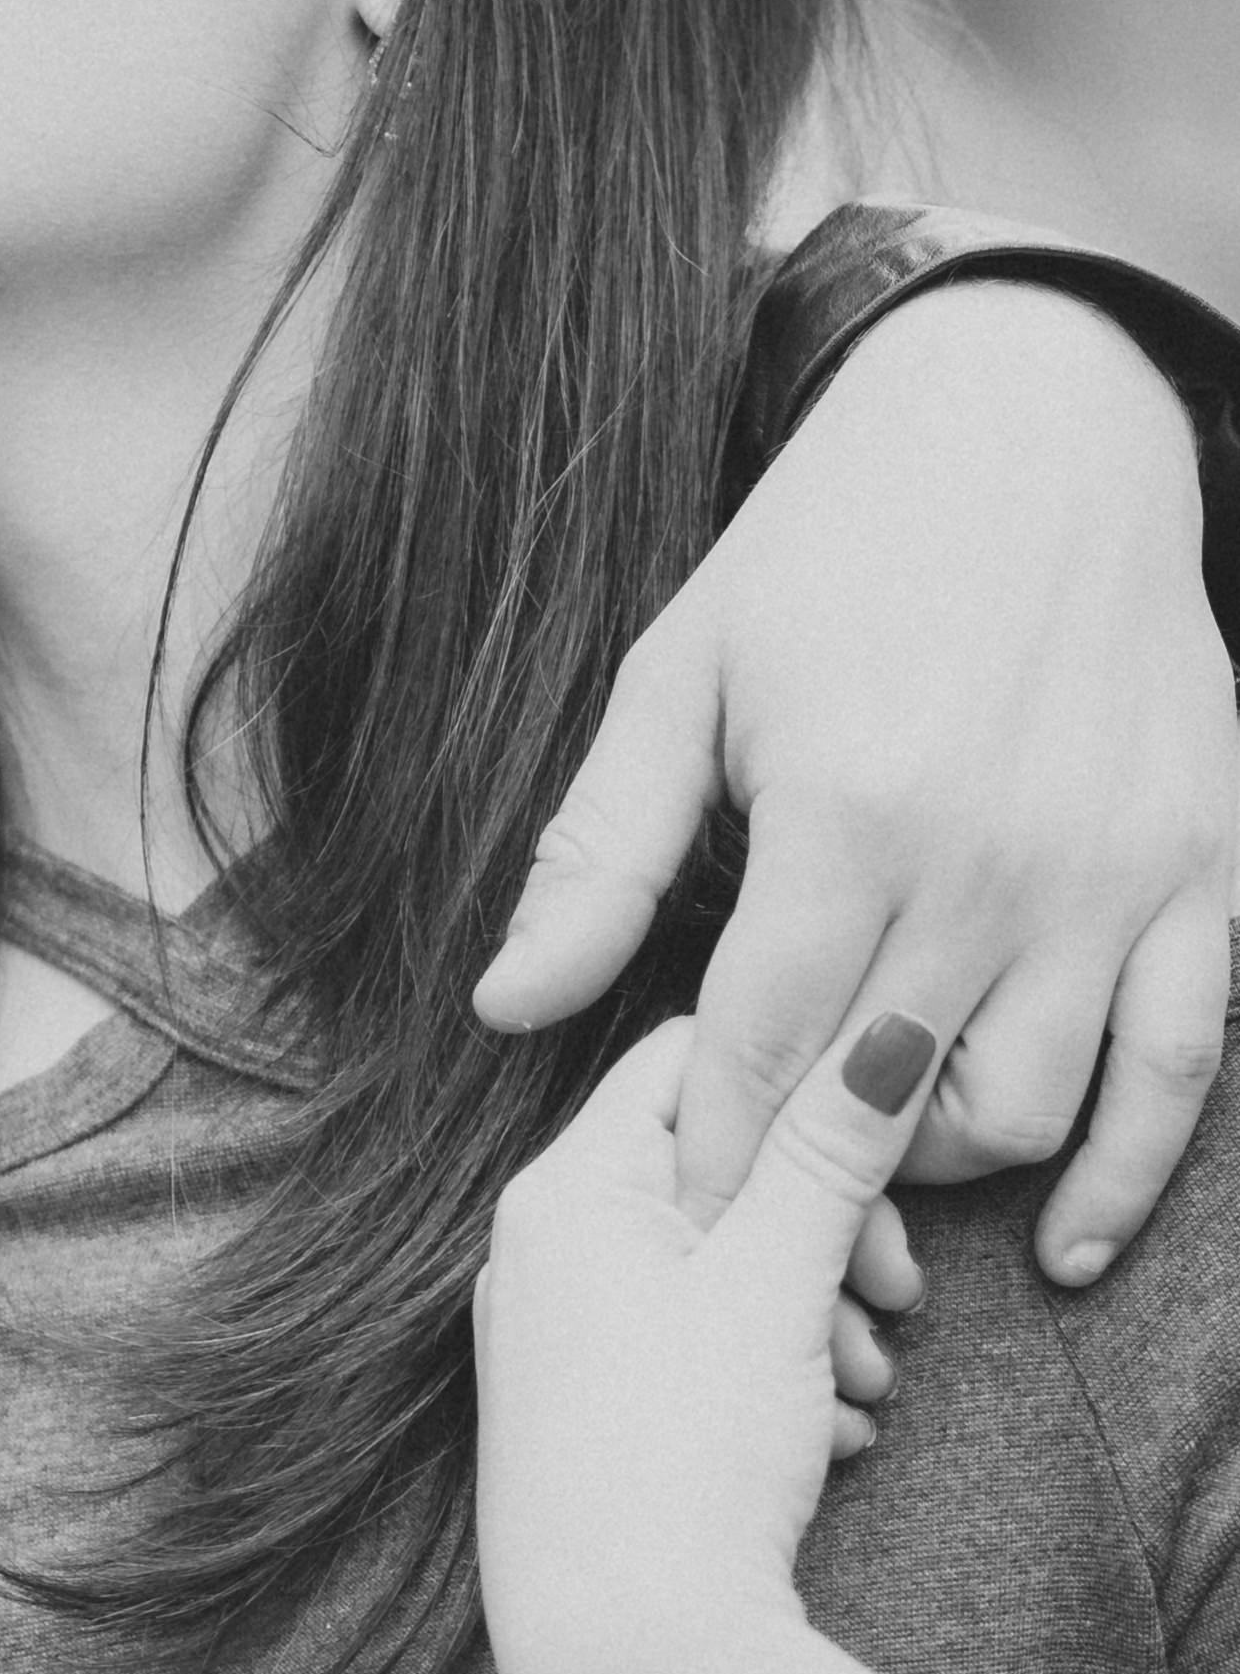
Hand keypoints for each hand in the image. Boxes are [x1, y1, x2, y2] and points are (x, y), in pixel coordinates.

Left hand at [470, 285, 1234, 1285]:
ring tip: (879, 1158)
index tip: (669, 1225)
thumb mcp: (681, 676)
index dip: (705, 1152)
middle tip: (758, 1217)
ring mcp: (1114, 870)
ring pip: (1024, 1110)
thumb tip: (504, 1005)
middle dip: (806, 1182)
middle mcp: (990, 858)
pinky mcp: (1210, 866)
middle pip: (879, 1100)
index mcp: (848, 810)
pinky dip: (1128, 1175)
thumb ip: (602, 856)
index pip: (756, 1048)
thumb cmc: (832, 550)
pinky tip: (1067, 1247)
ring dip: (940, 1166)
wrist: (1033, 426)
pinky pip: (1184, 1067)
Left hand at [471, 1007, 935, 1673]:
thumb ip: (830, 1149)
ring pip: (717, 1271)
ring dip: (814, 1314)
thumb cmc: (690, 1458)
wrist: (631, 1655)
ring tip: (863, 1387)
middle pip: (714, 1171)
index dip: (804, 1098)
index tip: (880, 1177)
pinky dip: (773, 1377)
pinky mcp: (583, 1414)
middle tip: (895, 1300)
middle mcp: (538, 1249)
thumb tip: (883, 1026)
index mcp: (565, 1188)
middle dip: (826, 1231)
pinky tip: (825, 1434)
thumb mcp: (778, 1280)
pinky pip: (694, 1351)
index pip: (698, 1056)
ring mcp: (554, 1335)